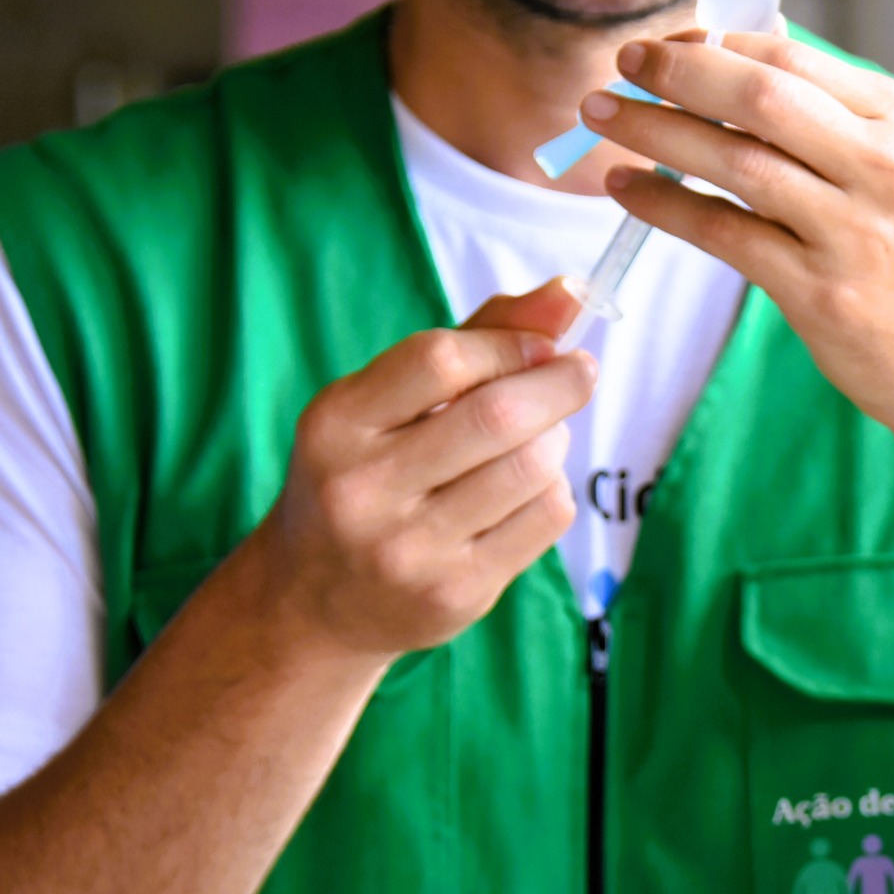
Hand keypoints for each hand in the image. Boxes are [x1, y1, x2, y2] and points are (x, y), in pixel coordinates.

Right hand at [247, 279, 596, 660]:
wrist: (313, 600)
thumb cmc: (368, 475)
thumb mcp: (387, 404)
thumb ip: (475, 341)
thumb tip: (570, 292)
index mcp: (336, 424)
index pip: (440, 360)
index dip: (510, 344)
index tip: (544, 344)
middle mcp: (363, 488)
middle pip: (497, 416)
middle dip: (559, 384)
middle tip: (580, 374)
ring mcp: (409, 549)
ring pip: (530, 469)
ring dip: (556, 440)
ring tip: (542, 437)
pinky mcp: (456, 593)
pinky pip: (545, 519)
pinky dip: (554, 490)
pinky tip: (528, 490)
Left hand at [578, 30, 893, 430]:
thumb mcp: (889, 163)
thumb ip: (822, 109)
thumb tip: (727, 50)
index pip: (792, 60)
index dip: (715, 45)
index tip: (665, 46)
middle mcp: (882, 167)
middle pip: (761, 97)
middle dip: (678, 72)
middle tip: (624, 63)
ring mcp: (852, 231)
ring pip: (735, 161)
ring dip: (655, 130)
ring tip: (602, 115)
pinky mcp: (819, 291)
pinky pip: (723, 232)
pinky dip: (664, 204)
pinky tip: (625, 188)